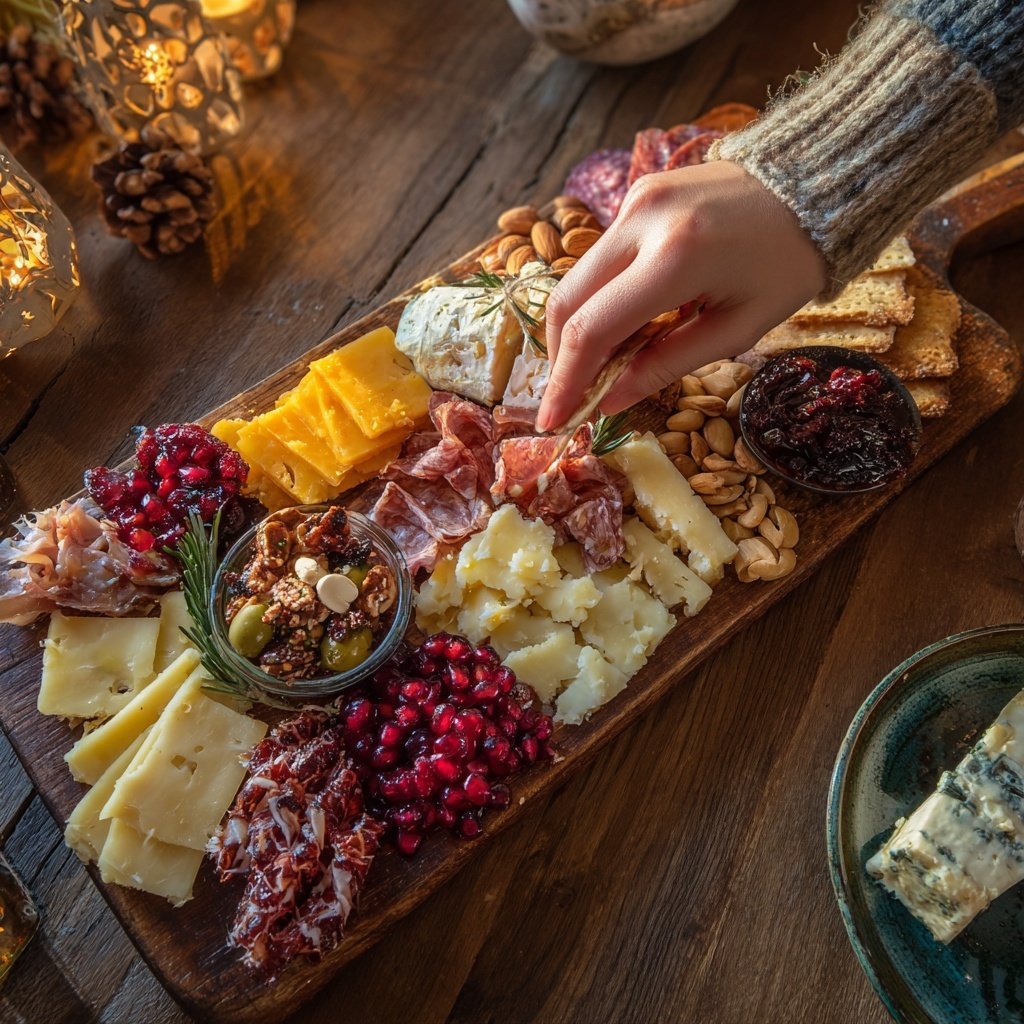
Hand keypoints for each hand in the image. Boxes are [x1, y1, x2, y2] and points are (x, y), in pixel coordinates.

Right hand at [536, 160, 826, 431]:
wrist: (817, 183)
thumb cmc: (788, 263)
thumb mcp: (737, 328)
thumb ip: (666, 364)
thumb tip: (609, 401)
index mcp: (675, 258)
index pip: (592, 328)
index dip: (566, 380)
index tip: (555, 419)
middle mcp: (642, 220)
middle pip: (567, 301)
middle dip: (561, 358)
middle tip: (569, 399)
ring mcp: (635, 200)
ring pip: (577, 278)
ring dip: (577, 329)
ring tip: (597, 368)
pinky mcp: (638, 193)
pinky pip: (601, 258)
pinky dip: (600, 298)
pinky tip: (623, 326)